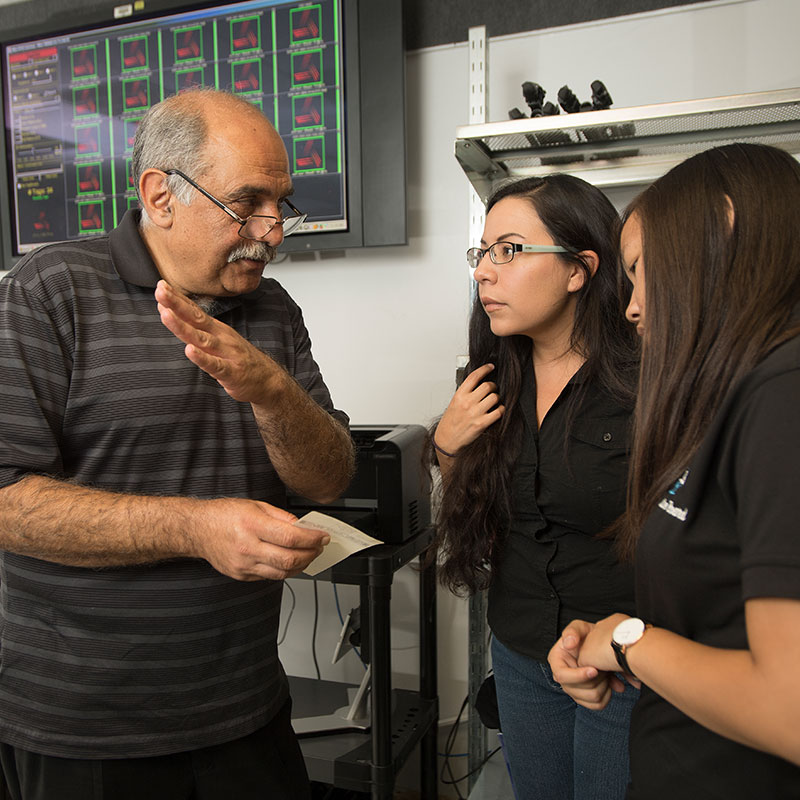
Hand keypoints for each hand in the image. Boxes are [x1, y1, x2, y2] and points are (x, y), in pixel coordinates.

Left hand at [155, 280, 282, 404]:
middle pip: (196, 318)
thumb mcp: (219, 339)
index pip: (194, 310)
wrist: (269, 379)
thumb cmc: (239, 359)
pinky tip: (190, 351)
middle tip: (160, 291)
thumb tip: (172, 313)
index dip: (177, 299)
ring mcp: (226, 354)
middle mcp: (221, 337)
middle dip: (176, 305)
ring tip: (167, 315)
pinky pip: (215, 365)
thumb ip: (197, 330)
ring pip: (202, 339)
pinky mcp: (231, 372)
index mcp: (216, 329)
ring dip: (183, 327)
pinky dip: (202, 358)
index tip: (161, 286)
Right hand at [189, 497, 329, 580]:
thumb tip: (303, 527)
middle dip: (311, 554)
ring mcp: (244, 564)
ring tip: (308, 555)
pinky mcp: (241, 575)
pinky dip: (285, 570)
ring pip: (282, 573)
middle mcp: (247, 547)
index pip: (291, 537)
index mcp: (252, 525)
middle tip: (319, 547)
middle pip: (289, 559)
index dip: (312, 539)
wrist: (197, 529)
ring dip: (301, 565)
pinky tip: (290, 561)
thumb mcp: (256, 505)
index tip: (323, 537)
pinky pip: (270, 577)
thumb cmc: (224, 514)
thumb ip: (282, 517)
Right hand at [435, 363, 504, 454]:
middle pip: (487, 386)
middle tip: (492, 389)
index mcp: (459, 395)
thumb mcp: (454, 403)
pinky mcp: (482, 423)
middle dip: (492, 386)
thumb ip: (466, 393)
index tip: (490, 367)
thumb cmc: (450, 422)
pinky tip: (497, 410)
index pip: (474, 376)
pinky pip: (498, 412)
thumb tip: (479, 384)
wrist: (447, 440)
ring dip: (497, 398)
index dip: (485, 369)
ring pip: (495, 397)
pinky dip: (500, 410)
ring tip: (493, 402)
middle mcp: (467, 403)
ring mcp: (475, 413)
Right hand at [548, 618, 631, 709]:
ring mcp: (574, 689)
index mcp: (556, 661)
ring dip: (604, 686)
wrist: (599, 646)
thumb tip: (569, 644)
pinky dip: (608, 695)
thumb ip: (572, 631)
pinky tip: (611, 682)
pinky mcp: (586, 698)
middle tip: (604, 666)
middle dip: (596, 679)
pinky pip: (598, 705)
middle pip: (578, 690)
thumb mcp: (578, 627)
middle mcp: (563, 678)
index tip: (594, 670)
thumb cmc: (586, 636)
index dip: (578, 676)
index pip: (562, 676)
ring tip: (607, 671)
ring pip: (591, 698)